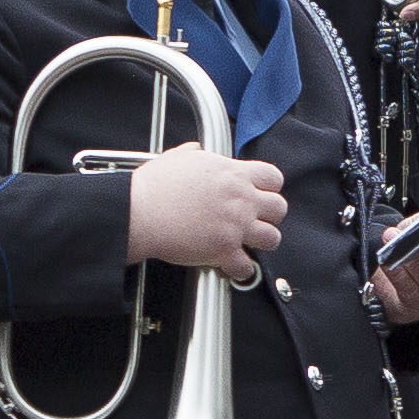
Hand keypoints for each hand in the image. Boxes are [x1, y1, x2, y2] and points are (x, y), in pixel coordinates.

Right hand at [120, 143, 287, 283]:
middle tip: (255, 220)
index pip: (273, 177)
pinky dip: (240, 269)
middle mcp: (240, 199)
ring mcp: (235, 225)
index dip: (269, 188)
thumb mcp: (177, 158)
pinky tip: (232, 265)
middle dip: (270, 216)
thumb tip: (196, 149)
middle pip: (279, 208)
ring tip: (248, 244)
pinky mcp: (224, 250)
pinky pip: (247, 266)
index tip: (261, 194)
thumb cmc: (154, 187)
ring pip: (272, 238)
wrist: (139, 211)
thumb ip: (194, 153)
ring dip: (261, 243)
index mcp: (233, 174)